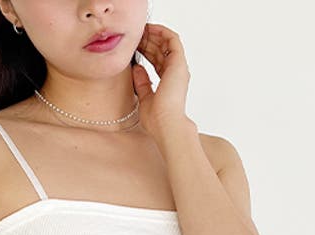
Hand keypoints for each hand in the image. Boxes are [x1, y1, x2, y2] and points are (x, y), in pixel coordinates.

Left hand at [132, 23, 193, 141]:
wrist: (166, 125)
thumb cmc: (157, 120)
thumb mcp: (144, 98)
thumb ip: (142, 83)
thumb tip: (137, 68)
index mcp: (169, 83)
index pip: (158, 62)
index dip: (147, 52)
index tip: (135, 46)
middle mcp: (176, 74)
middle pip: (162, 51)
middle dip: (149, 41)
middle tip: (135, 35)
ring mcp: (178, 68)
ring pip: (167, 43)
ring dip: (154, 34)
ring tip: (141, 29)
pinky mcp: (179, 63)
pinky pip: (172, 39)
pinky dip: (162, 32)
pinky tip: (150, 28)